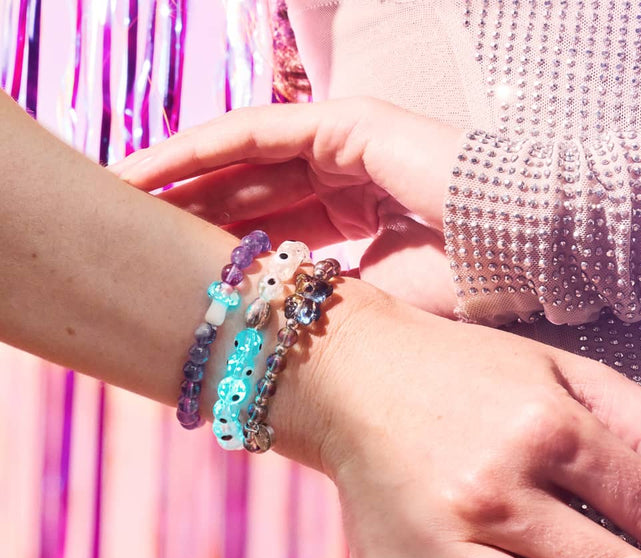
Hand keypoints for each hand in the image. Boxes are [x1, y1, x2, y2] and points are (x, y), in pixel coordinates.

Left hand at [110, 97, 460, 312]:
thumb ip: (322, 310)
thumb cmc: (460, 292)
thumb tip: (270, 346)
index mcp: (358, 223)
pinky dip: (201, 147)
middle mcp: (345, 180)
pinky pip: (257, 130)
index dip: (219, 257)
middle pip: (248, 198)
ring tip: (116, 198)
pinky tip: (146, 167)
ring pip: (242, 161)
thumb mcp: (371, 307)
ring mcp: (345, 146)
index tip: (170, 283)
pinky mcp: (345, 123)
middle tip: (123, 241)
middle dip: (185, 219)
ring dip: (178, 179)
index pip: (272, 236)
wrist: (519, 255)